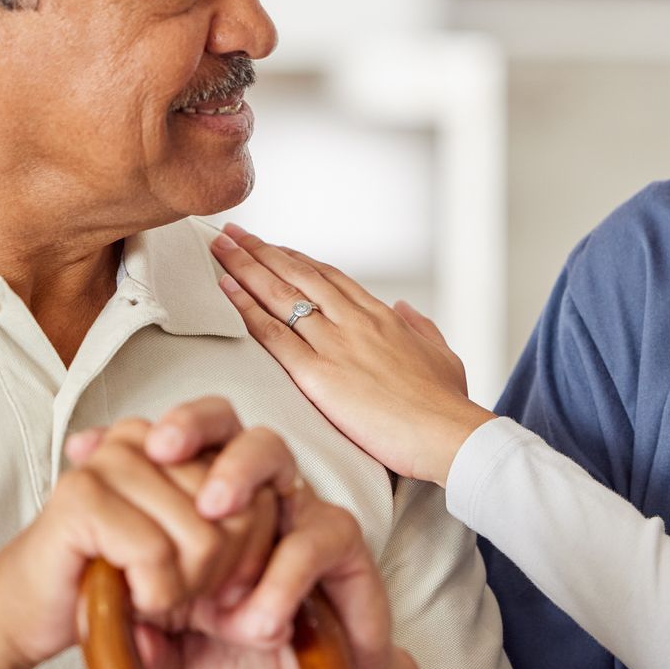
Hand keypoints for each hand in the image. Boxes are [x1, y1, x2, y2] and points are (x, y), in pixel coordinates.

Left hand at [0, 396, 393, 668]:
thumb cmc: (239, 661)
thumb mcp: (174, 660)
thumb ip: (144, 650)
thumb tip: (124, 635)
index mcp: (196, 511)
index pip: (167, 449)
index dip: (129, 442)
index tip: (87, 450)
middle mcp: (247, 496)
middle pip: (223, 422)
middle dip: (190, 424)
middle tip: (162, 450)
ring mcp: (295, 509)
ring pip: (272, 453)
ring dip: (236, 475)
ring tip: (211, 513)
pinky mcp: (340, 541)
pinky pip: (310, 538)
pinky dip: (278, 580)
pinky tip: (258, 624)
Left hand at [209, 223, 492, 483]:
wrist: (450, 434)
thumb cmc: (448, 405)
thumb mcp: (443, 354)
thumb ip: (422, 327)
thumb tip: (404, 308)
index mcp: (382, 316)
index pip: (330, 277)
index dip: (296, 260)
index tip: (274, 248)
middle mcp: (354, 321)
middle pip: (298, 274)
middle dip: (262, 251)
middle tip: (233, 234)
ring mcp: (335, 344)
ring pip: (280, 294)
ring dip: (245, 267)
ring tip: (220, 248)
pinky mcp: (318, 375)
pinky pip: (273, 334)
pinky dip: (245, 308)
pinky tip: (226, 289)